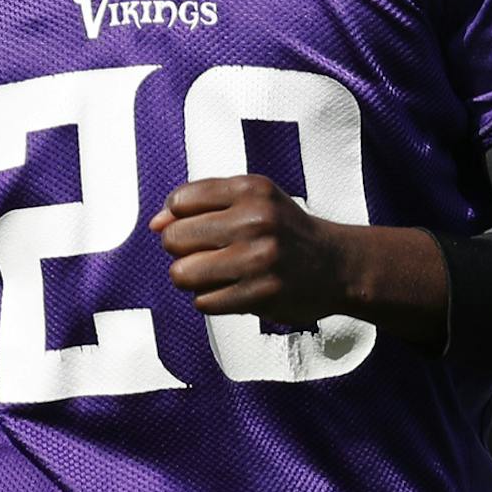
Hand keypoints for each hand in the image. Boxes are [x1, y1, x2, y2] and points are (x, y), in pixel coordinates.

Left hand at [150, 174, 354, 324]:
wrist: (337, 265)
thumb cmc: (283, 230)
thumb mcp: (250, 200)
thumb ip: (200, 204)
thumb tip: (154, 223)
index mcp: (251, 189)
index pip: (178, 201)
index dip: (177, 218)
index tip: (198, 226)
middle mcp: (256, 220)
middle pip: (173, 238)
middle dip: (179, 250)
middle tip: (205, 253)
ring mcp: (259, 259)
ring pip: (182, 273)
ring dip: (190, 278)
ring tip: (213, 273)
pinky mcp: (262, 294)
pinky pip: (202, 301)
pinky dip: (210, 299)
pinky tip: (232, 289)